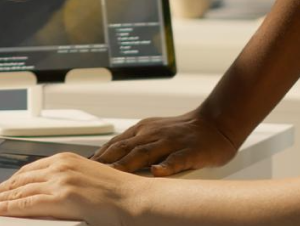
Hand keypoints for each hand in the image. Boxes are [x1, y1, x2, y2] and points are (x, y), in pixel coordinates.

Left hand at [0, 152, 146, 223]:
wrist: (134, 198)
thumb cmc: (116, 194)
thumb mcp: (84, 180)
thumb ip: (63, 184)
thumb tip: (45, 195)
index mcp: (64, 159)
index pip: (28, 171)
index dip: (9, 182)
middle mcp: (59, 165)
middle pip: (19, 178)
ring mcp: (60, 179)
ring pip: (20, 190)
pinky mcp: (63, 195)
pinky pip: (29, 203)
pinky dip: (9, 207)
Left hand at [92, 110, 237, 175]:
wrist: (214, 123)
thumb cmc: (183, 131)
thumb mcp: (155, 133)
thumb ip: (135, 144)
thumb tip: (111, 157)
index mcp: (144, 130)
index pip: (116, 143)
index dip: (100, 155)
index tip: (84, 166)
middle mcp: (153, 134)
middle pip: (125, 148)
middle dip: (106, 161)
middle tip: (90, 174)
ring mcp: (171, 142)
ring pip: (145, 153)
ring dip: (127, 164)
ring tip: (113, 175)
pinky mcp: (189, 151)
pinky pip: (176, 160)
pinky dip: (165, 166)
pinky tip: (157, 173)